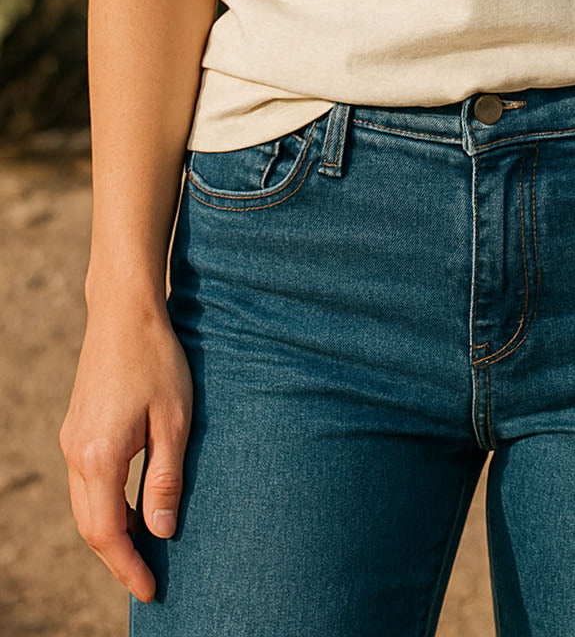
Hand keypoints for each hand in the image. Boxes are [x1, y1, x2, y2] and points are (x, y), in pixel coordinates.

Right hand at [59, 302, 192, 603]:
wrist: (124, 313)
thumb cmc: (157, 361)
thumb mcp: (174, 420)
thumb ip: (166, 478)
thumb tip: (162, 532)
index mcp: (99, 456)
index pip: (109, 532)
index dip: (128, 566)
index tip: (151, 590)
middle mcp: (76, 453)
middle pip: (90, 526)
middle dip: (117, 559)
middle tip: (148, 580)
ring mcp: (72, 441)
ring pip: (84, 507)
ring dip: (110, 534)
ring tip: (143, 553)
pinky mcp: (76, 429)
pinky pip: (85, 484)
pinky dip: (104, 507)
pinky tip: (130, 510)